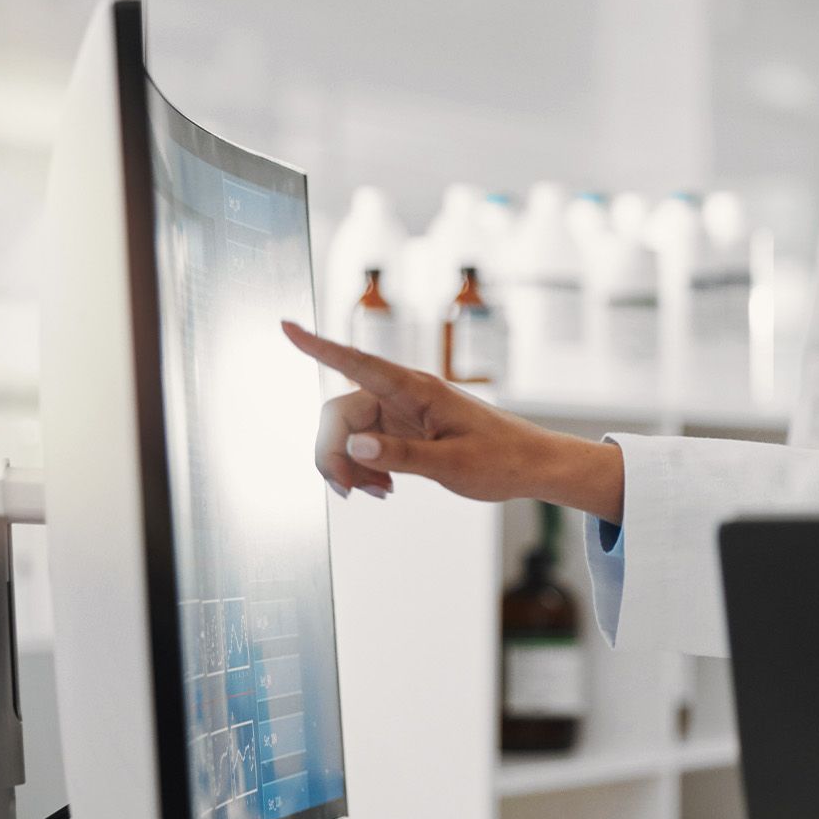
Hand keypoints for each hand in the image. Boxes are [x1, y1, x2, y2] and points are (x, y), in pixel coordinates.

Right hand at [282, 321, 625, 523]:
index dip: (318, 346)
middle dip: (332, 453)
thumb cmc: (502, 460)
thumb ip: (401, 456)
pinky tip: (382, 488)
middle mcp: (402, 396)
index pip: (357, 362)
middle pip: (339, 414)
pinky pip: (363, 445)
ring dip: (347, 466)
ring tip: (375, 493)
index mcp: (417, 390)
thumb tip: (354, 446)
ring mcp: (400, 413)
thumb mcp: (453, 465)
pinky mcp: (402, 430)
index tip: (285, 326)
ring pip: (346, 433)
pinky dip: (363, 468)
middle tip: (351, 492)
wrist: (532, 466)